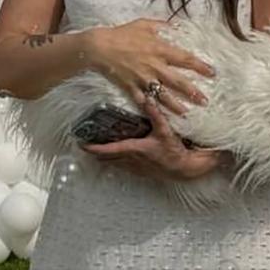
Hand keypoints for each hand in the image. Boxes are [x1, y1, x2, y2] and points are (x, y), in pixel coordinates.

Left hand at [82, 100, 224, 180]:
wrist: (187, 168)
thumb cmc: (175, 150)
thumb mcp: (165, 130)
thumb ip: (155, 113)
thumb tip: (147, 97)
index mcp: (135, 149)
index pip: (110, 149)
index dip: (95, 148)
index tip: (83, 145)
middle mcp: (133, 160)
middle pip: (109, 158)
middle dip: (96, 153)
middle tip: (84, 147)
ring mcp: (138, 168)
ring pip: (116, 164)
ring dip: (105, 159)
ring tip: (95, 154)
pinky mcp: (144, 172)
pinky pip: (126, 168)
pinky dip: (117, 163)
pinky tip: (116, 162)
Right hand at [86, 19, 213, 113]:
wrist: (99, 47)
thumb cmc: (122, 33)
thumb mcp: (143, 24)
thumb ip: (161, 25)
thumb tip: (176, 25)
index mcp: (159, 49)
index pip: (184, 59)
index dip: (199, 66)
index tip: (212, 73)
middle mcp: (154, 66)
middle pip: (177, 81)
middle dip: (192, 92)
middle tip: (204, 100)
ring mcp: (142, 79)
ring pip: (163, 95)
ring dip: (176, 105)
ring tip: (187, 113)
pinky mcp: (131, 87)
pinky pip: (143, 101)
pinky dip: (151, 109)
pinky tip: (159, 116)